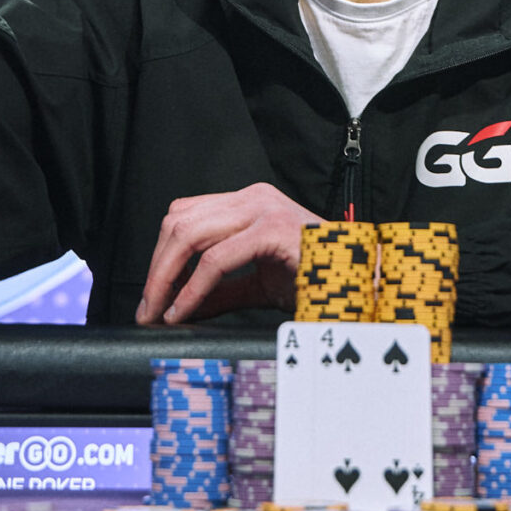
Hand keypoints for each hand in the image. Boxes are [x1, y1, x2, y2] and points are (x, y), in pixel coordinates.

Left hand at [134, 184, 322, 324]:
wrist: (363, 284)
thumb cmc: (319, 280)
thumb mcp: (257, 285)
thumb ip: (219, 292)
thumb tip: (177, 308)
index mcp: (249, 203)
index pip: (184, 215)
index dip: (161, 255)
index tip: (153, 295)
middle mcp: (253, 198)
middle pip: (178, 222)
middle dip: (155, 269)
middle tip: (147, 309)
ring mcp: (264, 209)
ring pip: (189, 235)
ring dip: (165, 278)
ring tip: (159, 312)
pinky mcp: (272, 230)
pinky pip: (215, 260)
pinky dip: (192, 288)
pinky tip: (183, 311)